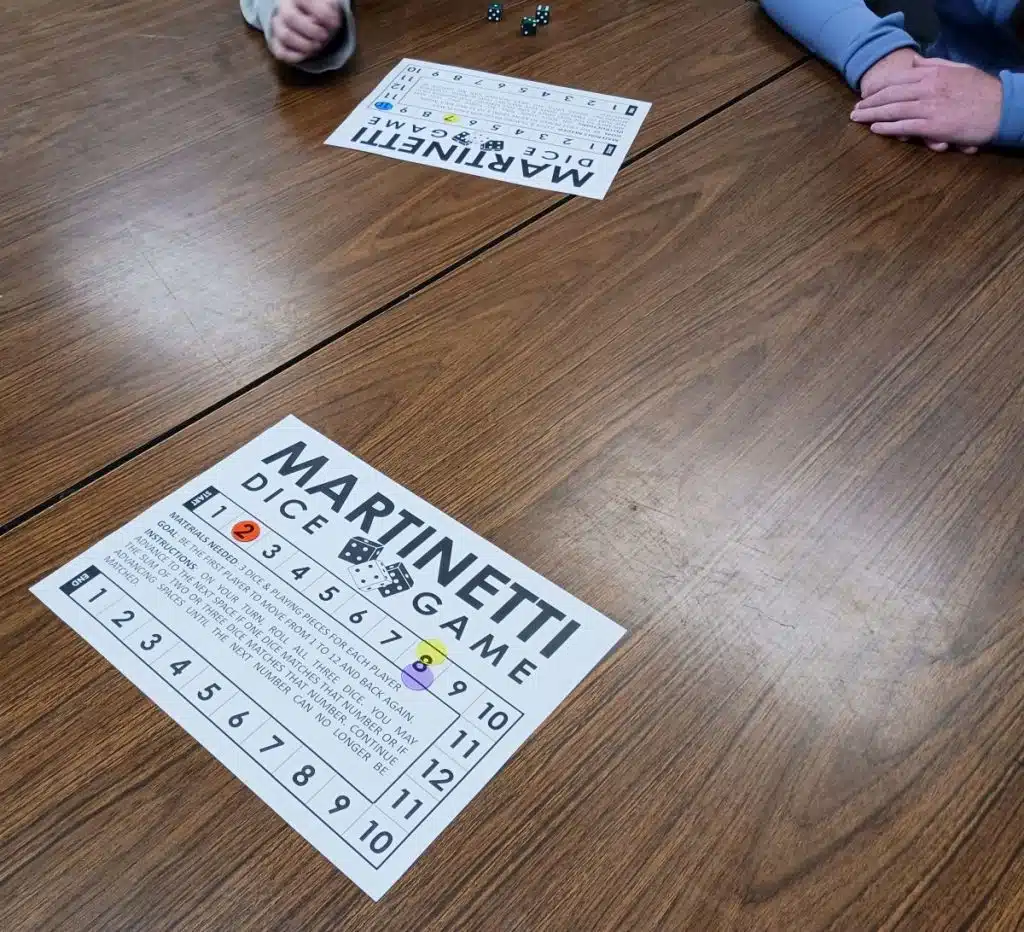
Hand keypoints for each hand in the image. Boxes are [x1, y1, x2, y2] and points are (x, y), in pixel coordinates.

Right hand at [270, 0, 340, 63]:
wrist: (313, 20)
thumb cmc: (322, 11)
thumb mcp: (329, 6)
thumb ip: (328, 9)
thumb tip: (324, 21)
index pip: (303, 0)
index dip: (321, 13)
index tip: (336, 24)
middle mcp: (283, 7)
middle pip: (290, 17)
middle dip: (312, 31)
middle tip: (325, 36)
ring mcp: (278, 25)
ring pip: (284, 35)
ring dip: (305, 45)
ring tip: (318, 46)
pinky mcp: (276, 42)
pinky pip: (280, 52)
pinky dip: (296, 57)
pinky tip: (307, 54)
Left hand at [852, 57, 1001, 151]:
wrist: (1002, 108)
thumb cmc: (982, 91)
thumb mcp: (958, 70)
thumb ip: (935, 65)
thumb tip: (915, 61)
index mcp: (933, 73)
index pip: (897, 79)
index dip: (878, 88)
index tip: (865, 95)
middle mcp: (927, 88)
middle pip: (890, 94)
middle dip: (869, 103)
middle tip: (854, 110)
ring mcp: (928, 107)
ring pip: (892, 110)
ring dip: (871, 114)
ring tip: (857, 118)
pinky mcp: (932, 126)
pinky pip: (903, 126)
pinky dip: (886, 127)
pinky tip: (873, 128)